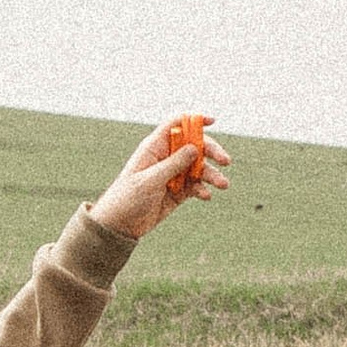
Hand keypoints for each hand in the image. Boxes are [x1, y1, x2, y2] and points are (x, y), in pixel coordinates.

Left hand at [92, 119, 229, 241]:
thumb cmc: (128, 198)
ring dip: (212, 174)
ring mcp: (173, 174)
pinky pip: (196, 185)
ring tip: (223, 185)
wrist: (120, 225)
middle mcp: (166, 158)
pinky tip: (205, 196)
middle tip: (226, 160)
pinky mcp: (178, 191)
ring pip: (199, 167)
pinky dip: (202, 189)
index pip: (177, 124)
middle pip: (195, 145)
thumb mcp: (151, 180)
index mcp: (155, 147)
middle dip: (212, 151)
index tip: (212, 121)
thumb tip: (195, 147)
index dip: (194, 120)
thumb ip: (173, 164)